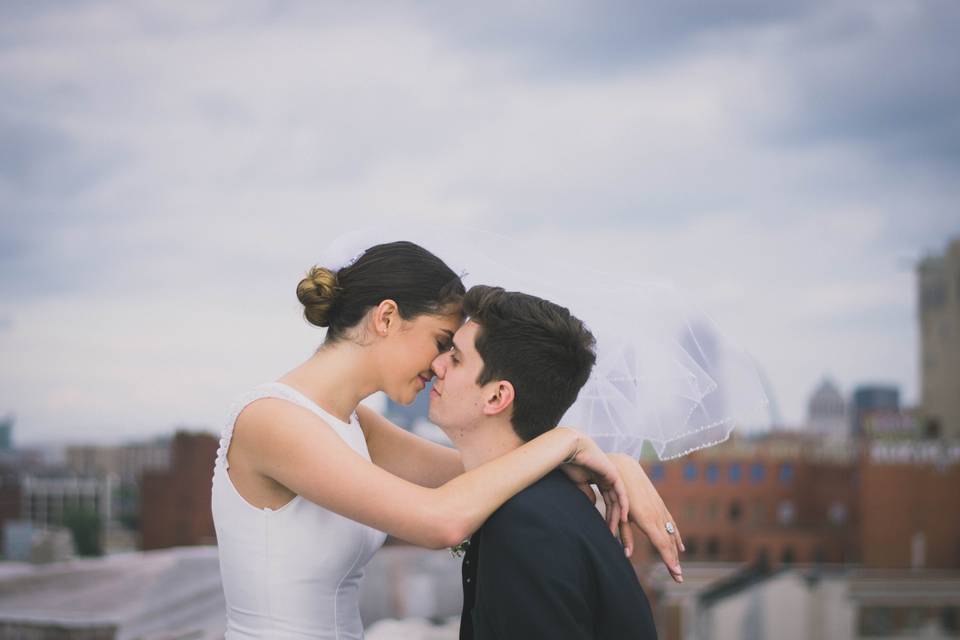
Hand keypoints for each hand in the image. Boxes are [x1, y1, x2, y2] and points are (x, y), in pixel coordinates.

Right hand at [556, 428, 628, 536]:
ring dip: (618, 518)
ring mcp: (613, 476)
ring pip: (618, 501)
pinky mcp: (614, 474)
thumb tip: (592, 504)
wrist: (570, 448)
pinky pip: (621, 493)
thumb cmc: (571, 463)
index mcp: (602, 479)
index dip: (608, 517)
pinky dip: (623, 505)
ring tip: (616, 533)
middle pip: (615, 504)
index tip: (607, 532)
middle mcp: (610, 478)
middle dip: (614, 522)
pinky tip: (624, 518)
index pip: (608, 502)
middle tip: (614, 538)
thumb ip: (586, 492)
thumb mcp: (579, 482)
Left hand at [610, 453, 683, 582]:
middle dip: (674, 561)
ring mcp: (660, 509)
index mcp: (647, 519)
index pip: (662, 544)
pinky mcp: (660, 504)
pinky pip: (671, 523)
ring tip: (678, 567)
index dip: (669, 560)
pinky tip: (680, 546)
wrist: (623, 467)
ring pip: (672, 534)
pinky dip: (677, 536)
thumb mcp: (618, 515)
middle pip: (669, 542)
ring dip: (676, 551)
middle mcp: (657, 515)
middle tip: (679, 579)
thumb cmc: (617, 493)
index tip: (676, 573)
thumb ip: (624, 534)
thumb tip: (626, 555)